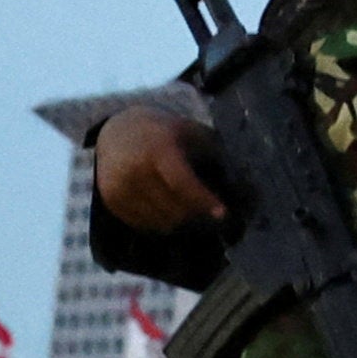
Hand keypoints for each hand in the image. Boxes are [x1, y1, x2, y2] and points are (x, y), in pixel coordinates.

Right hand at [90, 104, 227, 234]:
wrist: (118, 131)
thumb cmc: (166, 133)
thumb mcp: (193, 133)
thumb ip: (215, 156)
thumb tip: (246, 187)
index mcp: (158, 150)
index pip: (181, 182)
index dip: (203, 201)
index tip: (224, 214)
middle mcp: (134, 171)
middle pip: (173, 208)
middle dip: (199, 216)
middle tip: (214, 217)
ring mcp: (118, 188)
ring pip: (160, 222)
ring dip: (182, 224)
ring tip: (195, 214)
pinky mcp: (110, 202)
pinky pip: (144, 226)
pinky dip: (162, 224)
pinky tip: (173, 213)